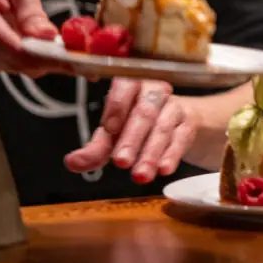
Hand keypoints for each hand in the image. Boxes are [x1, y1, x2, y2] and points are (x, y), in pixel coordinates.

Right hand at [0, 0, 67, 76]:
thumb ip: (32, 8)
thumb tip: (46, 35)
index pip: (0, 41)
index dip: (33, 55)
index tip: (64, 59)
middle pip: (6, 58)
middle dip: (43, 60)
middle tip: (76, 57)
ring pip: (8, 66)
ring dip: (36, 60)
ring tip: (55, 43)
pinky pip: (5, 65)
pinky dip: (26, 59)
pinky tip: (34, 43)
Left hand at [64, 79, 198, 183]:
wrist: (180, 121)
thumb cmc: (140, 124)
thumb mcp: (115, 135)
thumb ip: (95, 149)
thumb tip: (72, 162)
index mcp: (131, 86)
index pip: (125, 86)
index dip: (117, 106)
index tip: (109, 129)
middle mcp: (154, 91)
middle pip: (144, 111)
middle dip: (132, 138)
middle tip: (121, 162)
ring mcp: (174, 105)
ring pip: (163, 126)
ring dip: (151, 153)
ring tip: (140, 176)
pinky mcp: (190, 122)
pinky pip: (182, 136)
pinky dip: (172, 154)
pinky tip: (164, 169)